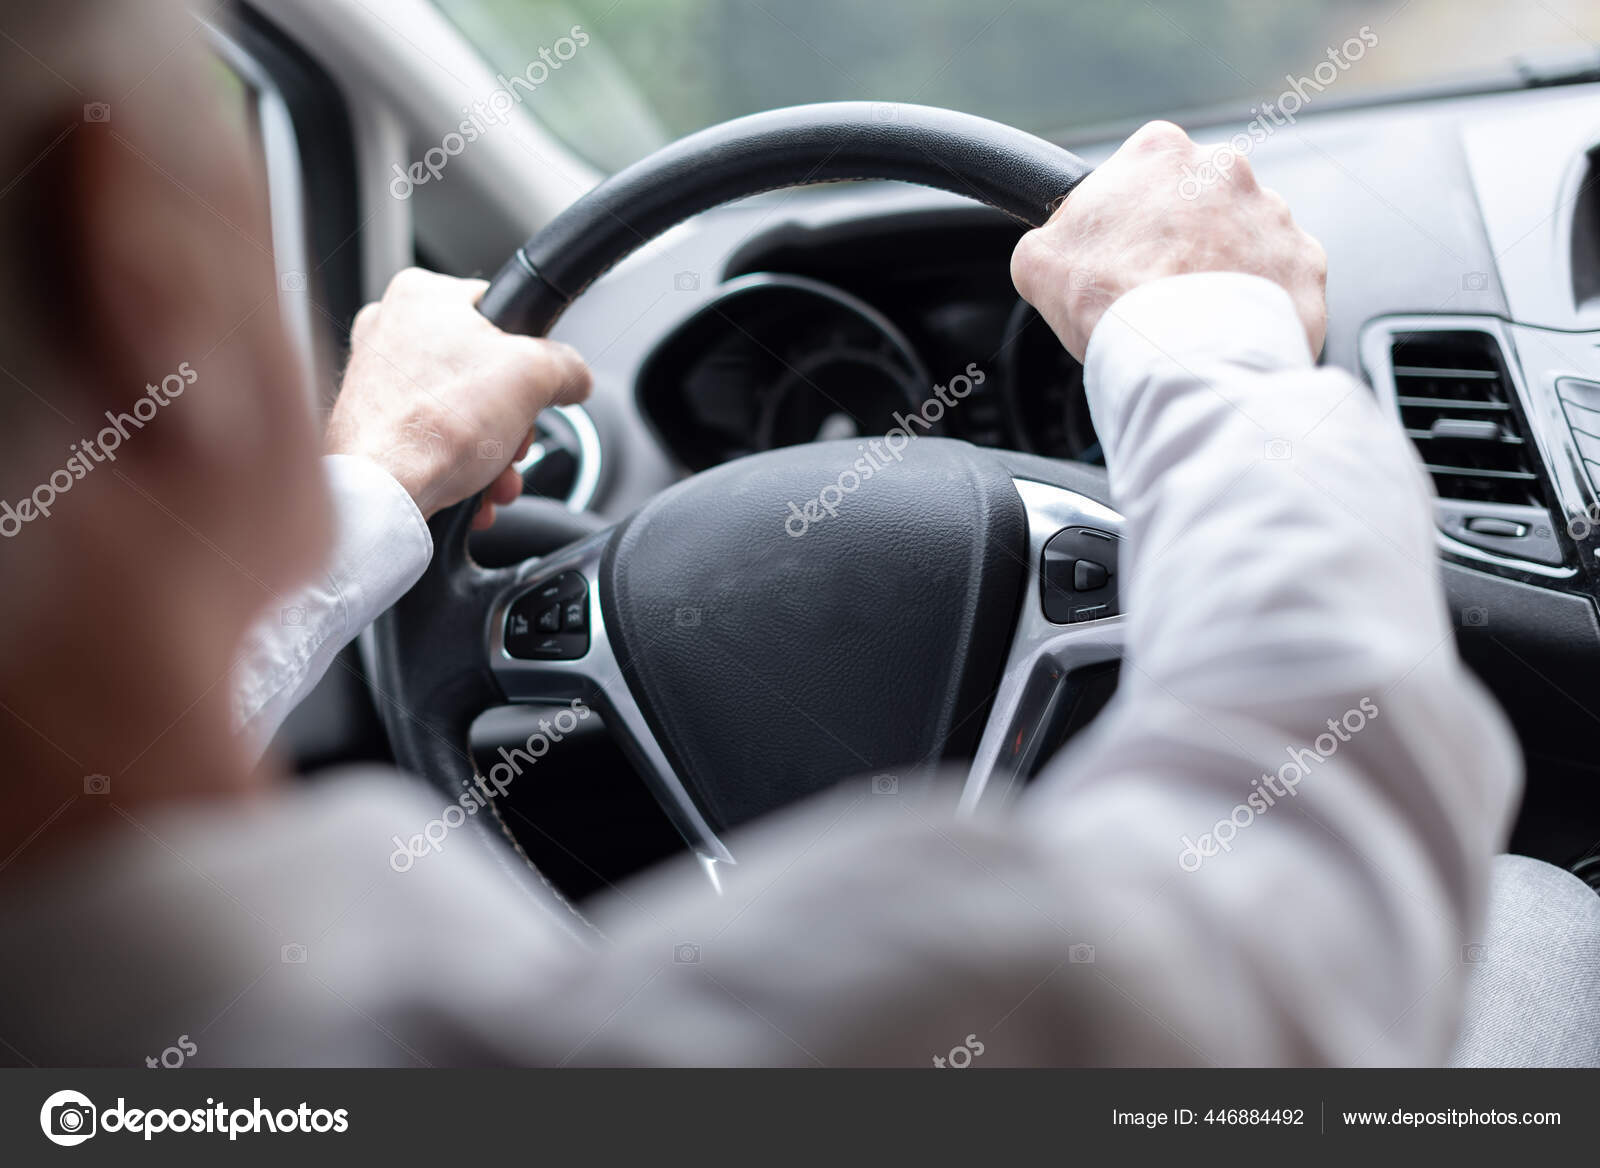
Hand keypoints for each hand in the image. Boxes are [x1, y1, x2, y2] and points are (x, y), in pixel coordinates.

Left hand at [325, 268, 591, 526]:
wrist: (383, 492)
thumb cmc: (437, 426)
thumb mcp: (535, 377)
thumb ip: (569, 367)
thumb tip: (575, 379)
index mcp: (422, 295)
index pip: (499, 313)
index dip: (530, 355)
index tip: (535, 388)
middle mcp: (388, 328)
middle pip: (482, 371)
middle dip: (510, 420)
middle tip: (514, 441)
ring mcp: (374, 378)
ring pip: (459, 412)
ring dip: (491, 451)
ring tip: (496, 478)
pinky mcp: (369, 424)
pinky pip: (432, 439)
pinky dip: (458, 466)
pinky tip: (471, 490)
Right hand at [1011, 121, 1326, 362]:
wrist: (1182, 354)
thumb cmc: (1113, 301)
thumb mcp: (1038, 261)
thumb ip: (1053, 237)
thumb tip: (1053, 249)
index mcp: (1160, 154)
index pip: (1144, 169)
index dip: (1129, 214)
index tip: (1122, 248)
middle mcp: (1225, 169)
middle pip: (1200, 202)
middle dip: (1183, 240)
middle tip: (1156, 288)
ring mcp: (1273, 215)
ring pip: (1244, 240)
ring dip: (1224, 270)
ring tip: (1194, 318)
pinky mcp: (1305, 263)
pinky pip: (1281, 281)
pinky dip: (1260, 304)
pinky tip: (1229, 331)